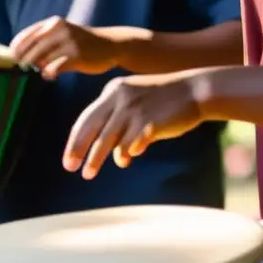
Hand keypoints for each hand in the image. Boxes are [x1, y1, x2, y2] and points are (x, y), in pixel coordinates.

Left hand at [10, 17, 121, 78]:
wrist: (111, 44)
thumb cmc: (81, 42)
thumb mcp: (62, 34)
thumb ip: (43, 41)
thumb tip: (19, 56)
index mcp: (52, 23)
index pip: (25, 37)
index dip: (15, 50)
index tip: (12, 61)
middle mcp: (58, 30)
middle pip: (31, 50)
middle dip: (25, 62)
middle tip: (23, 71)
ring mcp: (68, 42)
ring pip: (42, 60)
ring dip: (38, 69)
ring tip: (40, 73)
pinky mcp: (76, 56)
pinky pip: (55, 68)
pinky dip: (49, 73)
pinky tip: (50, 76)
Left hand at [63, 72, 207, 178]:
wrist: (195, 90)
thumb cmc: (166, 101)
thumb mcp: (138, 104)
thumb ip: (123, 126)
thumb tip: (117, 157)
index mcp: (113, 91)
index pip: (87, 118)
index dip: (76, 140)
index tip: (68, 158)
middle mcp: (120, 98)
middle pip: (92, 128)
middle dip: (78, 149)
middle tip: (69, 168)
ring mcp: (135, 109)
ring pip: (108, 138)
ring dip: (96, 158)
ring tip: (88, 173)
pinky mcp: (150, 121)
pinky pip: (132, 142)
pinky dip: (126, 152)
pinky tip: (126, 159)